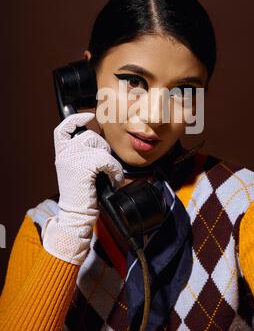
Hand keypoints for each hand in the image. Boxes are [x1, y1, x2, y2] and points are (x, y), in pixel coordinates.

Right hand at [42, 112, 124, 264]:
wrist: (76, 214)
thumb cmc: (81, 194)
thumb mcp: (76, 170)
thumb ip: (82, 154)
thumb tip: (98, 142)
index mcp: (61, 153)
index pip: (62, 128)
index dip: (74, 119)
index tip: (87, 116)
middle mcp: (64, 154)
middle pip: (90, 137)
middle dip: (102, 148)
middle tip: (104, 166)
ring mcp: (73, 159)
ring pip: (100, 148)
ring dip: (109, 160)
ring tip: (109, 173)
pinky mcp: (84, 167)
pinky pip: (107, 161)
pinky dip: (114, 170)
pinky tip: (114, 180)